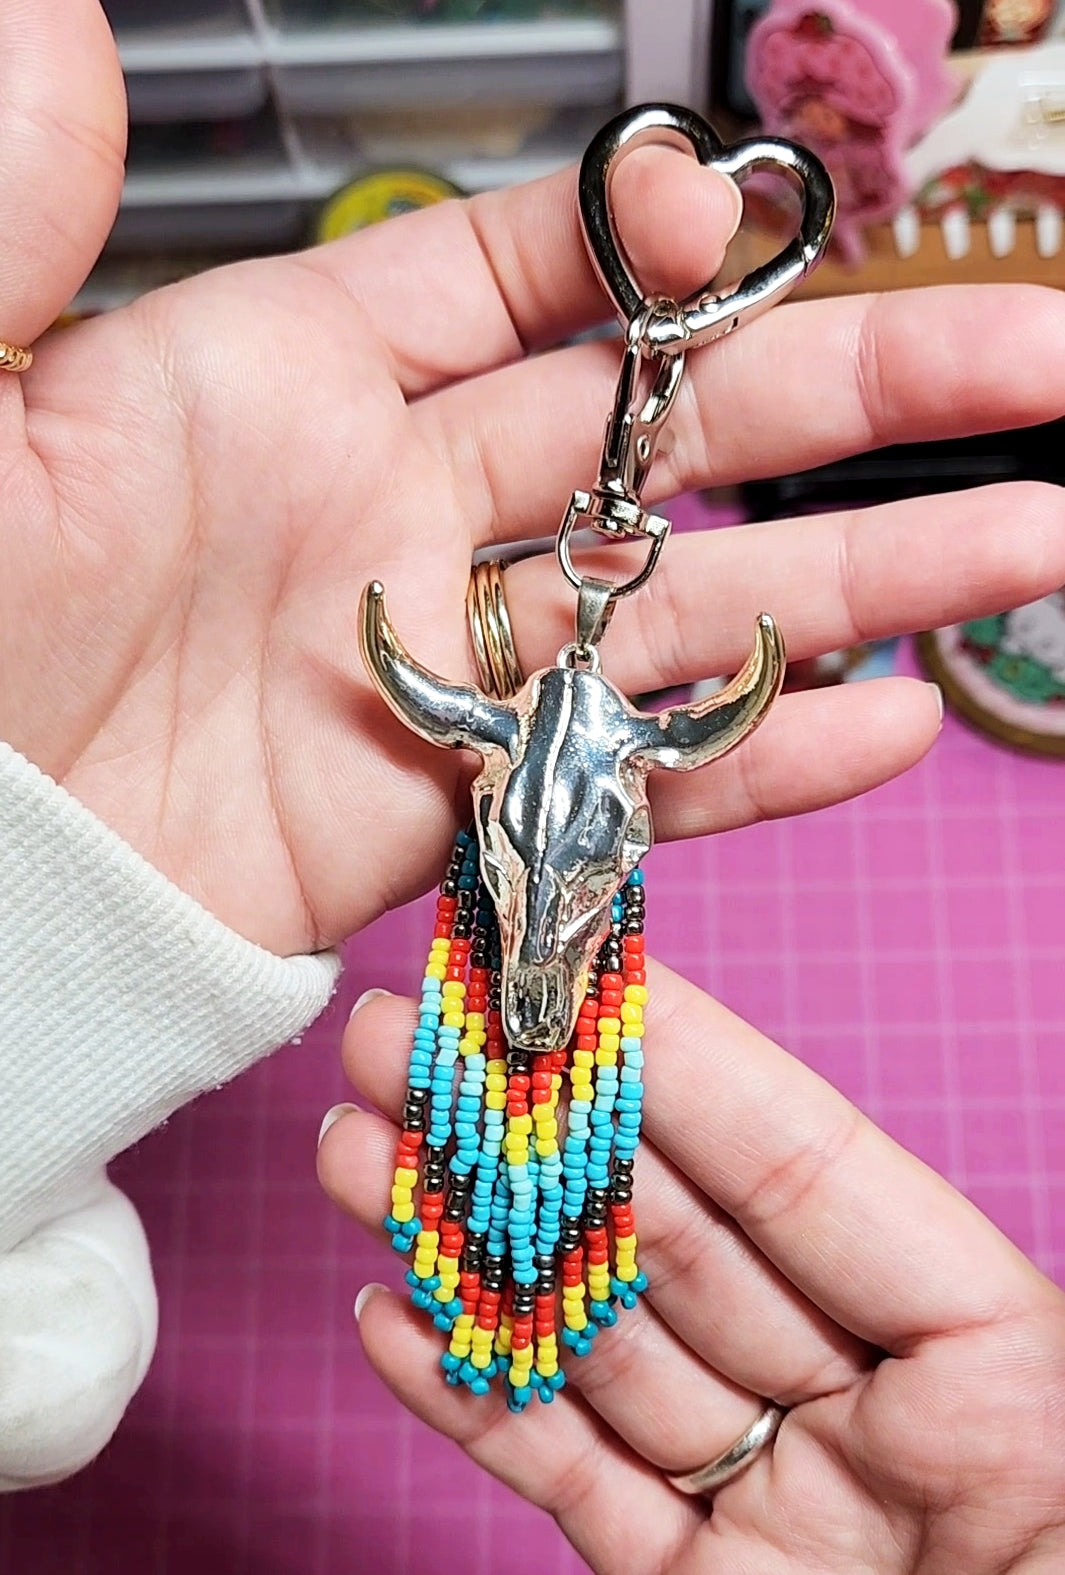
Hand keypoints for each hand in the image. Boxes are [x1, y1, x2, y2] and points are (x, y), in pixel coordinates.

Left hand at [6, 2, 1064, 954]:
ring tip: (1036, 537)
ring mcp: (448, 668)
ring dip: (872, 574)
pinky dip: (761, 760)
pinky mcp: (455, 810)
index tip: (740, 228)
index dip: (654, 243)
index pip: (530, 276)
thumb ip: (20, 213)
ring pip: (698, 602)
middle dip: (863, 391)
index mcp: (298, 375)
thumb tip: (55, 15)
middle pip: (678, 431)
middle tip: (1035, 356)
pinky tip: (891, 725)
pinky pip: (636, 779)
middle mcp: (403, 509)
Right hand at [321, 974, 1064, 1574]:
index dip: (692, 1068)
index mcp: (1009, 1387)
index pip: (818, 1180)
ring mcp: (782, 1520)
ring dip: (473, 1245)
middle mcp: (885, 1433)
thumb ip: (934, 1367)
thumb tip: (724, 1234)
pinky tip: (395, 1314)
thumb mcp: (1026, 1487)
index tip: (575, 976)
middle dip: (540, 1130)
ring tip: (360, 1149)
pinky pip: (581, 1488)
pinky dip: (482, 1402)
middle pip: (685, 1245)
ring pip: (606, 1355)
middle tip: (411, 1037)